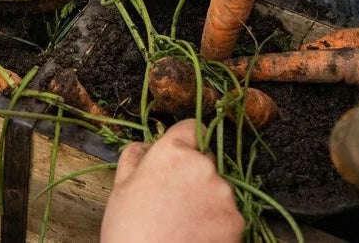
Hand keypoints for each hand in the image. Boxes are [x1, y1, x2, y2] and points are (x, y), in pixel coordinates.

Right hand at [101, 119, 243, 242]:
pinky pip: (228, 215)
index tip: (179, 158)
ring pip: (218, 189)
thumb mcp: (120, 187)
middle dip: (193, 175)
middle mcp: (203, 166)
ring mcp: (223, 195)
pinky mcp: (237, 223)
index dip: (185, 141)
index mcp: (173, 152)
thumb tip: (148, 146)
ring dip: (206, 200)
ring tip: (184, 224)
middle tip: (174, 200)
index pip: (193, 127)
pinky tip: (196, 237)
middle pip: (205, 161)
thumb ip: (135, 155)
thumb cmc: (129, 230)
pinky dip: (217, 224)